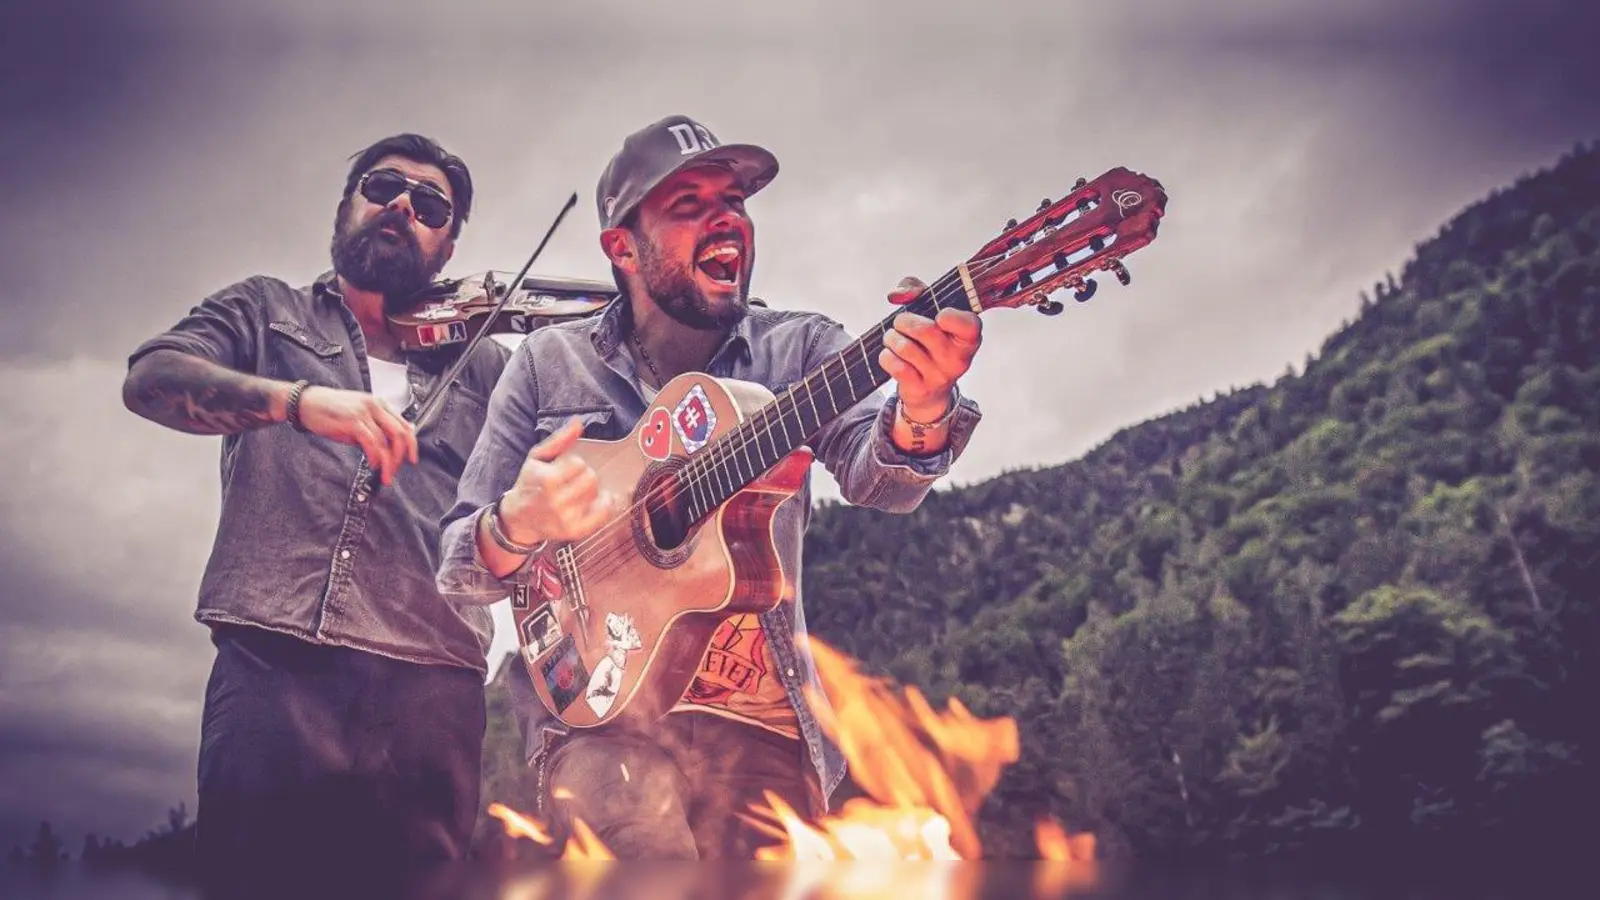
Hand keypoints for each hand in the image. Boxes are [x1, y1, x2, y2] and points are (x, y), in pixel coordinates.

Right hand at [295, 386, 417, 485]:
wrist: (306, 403)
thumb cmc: (331, 411)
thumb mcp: (358, 418)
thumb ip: (374, 430)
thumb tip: (388, 448)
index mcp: (379, 404)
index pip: (404, 425)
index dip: (411, 445)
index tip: (411, 459)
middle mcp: (375, 406)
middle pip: (400, 434)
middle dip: (401, 457)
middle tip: (395, 471)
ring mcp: (364, 413)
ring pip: (387, 441)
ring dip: (388, 462)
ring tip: (385, 474)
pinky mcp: (352, 422)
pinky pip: (371, 443)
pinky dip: (376, 457)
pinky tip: (373, 465)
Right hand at [498, 418, 619, 544]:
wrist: (519, 517)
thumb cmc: (530, 483)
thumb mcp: (537, 457)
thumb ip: (560, 439)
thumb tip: (578, 421)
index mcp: (547, 479)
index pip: (579, 464)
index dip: (575, 464)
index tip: (565, 469)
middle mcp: (556, 500)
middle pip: (591, 479)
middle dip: (585, 476)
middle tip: (574, 480)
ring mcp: (566, 517)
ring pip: (596, 494)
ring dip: (591, 490)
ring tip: (579, 491)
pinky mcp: (574, 531)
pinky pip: (602, 515)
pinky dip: (605, 506)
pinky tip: (600, 500)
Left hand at [879, 276, 982, 418]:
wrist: (930, 390)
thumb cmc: (931, 342)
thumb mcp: (930, 311)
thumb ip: (915, 290)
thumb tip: (896, 295)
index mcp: (968, 338)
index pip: (969, 326)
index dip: (953, 318)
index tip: (939, 315)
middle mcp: (958, 359)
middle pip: (925, 331)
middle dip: (904, 321)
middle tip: (900, 322)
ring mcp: (940, 376)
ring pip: (905, 347)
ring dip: (891, 338)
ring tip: (893, 338)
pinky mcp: (921, 389)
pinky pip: (896, 366)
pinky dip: (887, 356)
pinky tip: (892, 354)